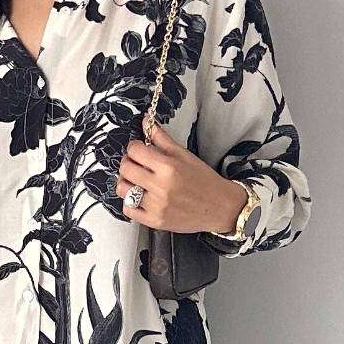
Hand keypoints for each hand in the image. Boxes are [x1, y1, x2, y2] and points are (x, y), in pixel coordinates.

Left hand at [117, 120, 247, 234]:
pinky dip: (129, 202)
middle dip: (128, 162)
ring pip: (123, 189)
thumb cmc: (204, 181)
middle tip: (135, 163)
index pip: (135, 151)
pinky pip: (128, 210)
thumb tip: (146, 122)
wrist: (220, 207)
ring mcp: (157, 206)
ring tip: (136, 180)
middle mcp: (161, 187)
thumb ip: (162, 139)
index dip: (134, 147)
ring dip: (126, 182)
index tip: (138, 149)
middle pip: (126, 169)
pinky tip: (139, 197)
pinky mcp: (155, 221)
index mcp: (169, 167)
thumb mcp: (185, 155)